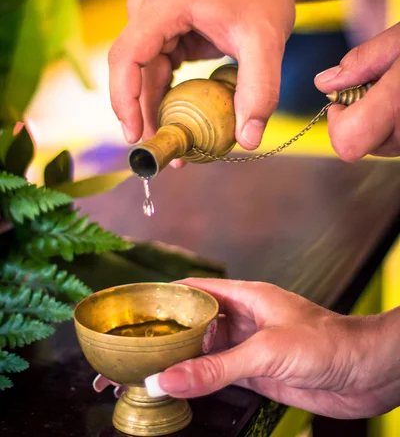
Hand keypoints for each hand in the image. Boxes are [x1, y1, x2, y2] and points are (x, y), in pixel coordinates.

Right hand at [108, 0, 295, 155]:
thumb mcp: (266, 43)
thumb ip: (259, 90)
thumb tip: (249, 141)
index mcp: (163, 4)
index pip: (126, 56)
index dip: (124, 99)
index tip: (134, 136)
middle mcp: (149, 9)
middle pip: (130, 71)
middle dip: (140, 113)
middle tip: (159, 151)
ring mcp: (154, 20)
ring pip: (143, 75)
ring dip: (153, 110)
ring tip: (173, 144)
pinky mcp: (165, 33)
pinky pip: (157, 72)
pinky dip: (166, 98)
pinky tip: (177, 123)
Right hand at [144, 278, 398, 419]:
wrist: (366, 372)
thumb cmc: (328, 342)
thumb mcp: (266, 351)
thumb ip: (216, 368)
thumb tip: (168, 378)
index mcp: (245, 298)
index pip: (194, 290)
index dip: (164, 297)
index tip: (135, 310)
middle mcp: (243, 320)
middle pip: (194, 324)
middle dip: (163, 336)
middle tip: (130, 351)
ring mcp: (249, 348)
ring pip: (203, 353)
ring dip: (176, 362)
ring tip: (143, 373)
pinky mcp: (257, 374)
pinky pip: (218, 377)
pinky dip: (196, 383)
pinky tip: (176, 390)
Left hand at [315, 23, 399, 160]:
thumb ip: (362, 62)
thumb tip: (324, 84)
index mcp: (397, 104)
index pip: (346, 143)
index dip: (338, 123)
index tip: (343, 100)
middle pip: (361, 147)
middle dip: (359, 119)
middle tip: (377, 88)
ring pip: (380, 147)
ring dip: (377, 122)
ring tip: (395, 90)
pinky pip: (395, 142)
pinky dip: (393, 123)